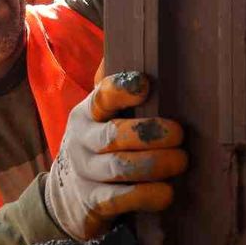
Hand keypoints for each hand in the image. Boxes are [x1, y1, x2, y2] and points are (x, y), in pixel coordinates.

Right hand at [44, 72, 186, 240]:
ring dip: (156, 163)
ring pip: (120, 167)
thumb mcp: (101, 117)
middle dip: (151, 133)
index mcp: (87, 112)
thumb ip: (115, 89)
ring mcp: (86, 173)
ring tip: (181, 161)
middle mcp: (82, 140)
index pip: (102, 95)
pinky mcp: (93, 203)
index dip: (123, 89)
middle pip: (115, 134)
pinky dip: (147, 195)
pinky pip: (121, 199)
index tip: (146, 85)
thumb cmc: (99, 148)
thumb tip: (131, 41)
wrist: (64, 199)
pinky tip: (167, 193)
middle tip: (179, 135)